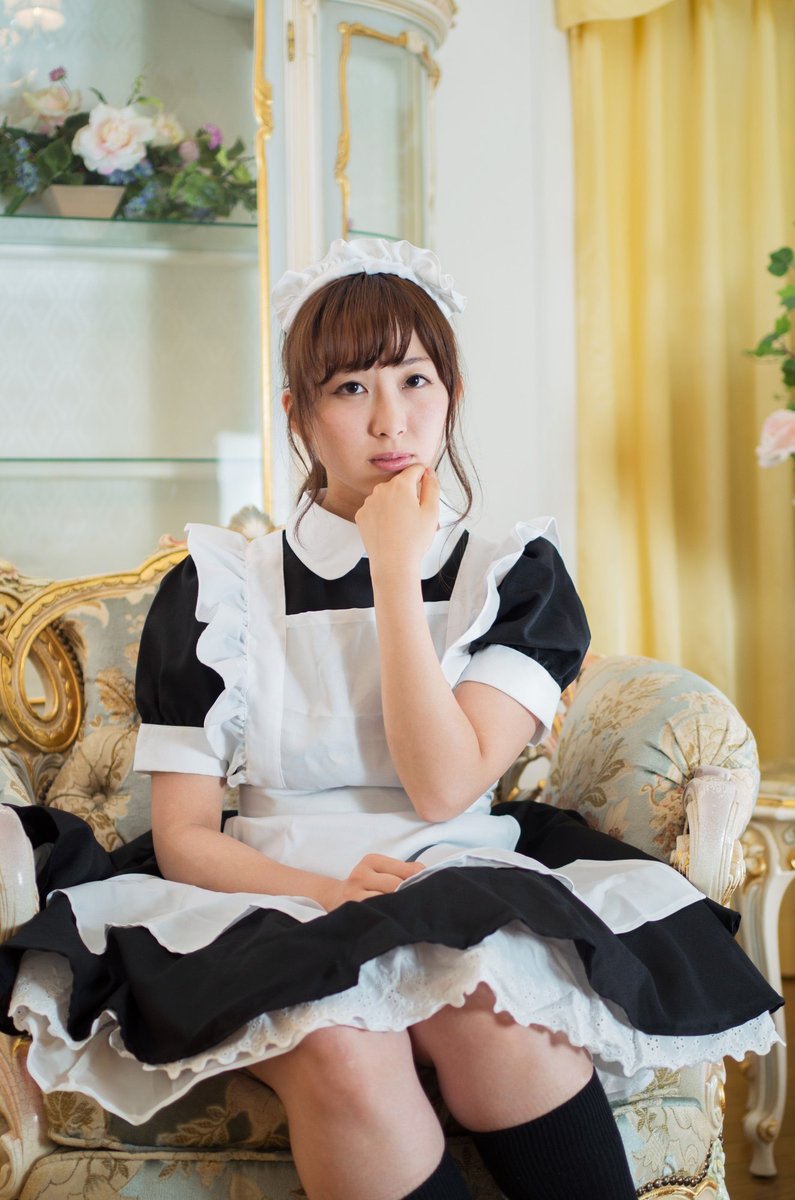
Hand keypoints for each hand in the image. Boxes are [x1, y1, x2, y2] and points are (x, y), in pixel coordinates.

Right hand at [321, 854, 424, 909]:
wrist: (334, 897)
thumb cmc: (366, 884)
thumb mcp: (381, 869)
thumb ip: (404, 870)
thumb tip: (426, 874)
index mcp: (371, 861)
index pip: (405, 870)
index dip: (419, 880)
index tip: (427, 887)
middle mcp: (360, 875)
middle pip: (396, 886)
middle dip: (410, 895)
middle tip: (420, 904)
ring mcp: (354, 895)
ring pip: (387, 902)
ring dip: (400, 908)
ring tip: (408, 913)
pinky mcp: (352, 912)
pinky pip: (376, 915)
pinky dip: (388, 917)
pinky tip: (394, 920)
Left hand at [355, 464, 439, 578]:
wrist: (393, 564)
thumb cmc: (414, 540)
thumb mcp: (432, 512)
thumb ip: (432, 487)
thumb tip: (429, 472)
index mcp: (400, 485)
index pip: (415, 469)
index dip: (423, 476)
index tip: (426, 488)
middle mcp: (381, 489)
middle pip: (399, 483)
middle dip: (409, 493)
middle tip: (417, 515)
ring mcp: (368, 502)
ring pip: (386, 495)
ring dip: (395, 503)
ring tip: (402, 525)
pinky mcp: (361, 515)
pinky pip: (375, 508)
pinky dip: (382, 514)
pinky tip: (389, 529)